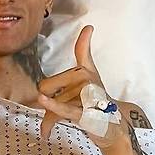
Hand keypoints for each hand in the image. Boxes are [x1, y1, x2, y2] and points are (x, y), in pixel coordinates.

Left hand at [37, 25, 125, 148]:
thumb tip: (69, 55)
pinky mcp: (85, 110)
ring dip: (48, 119)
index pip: (83, 51)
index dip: (85, 39)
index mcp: (86, 71)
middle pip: (47, 86)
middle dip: (45, 102)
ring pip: (52, 103)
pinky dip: (52, 106)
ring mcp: (87, 94)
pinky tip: (42, 100)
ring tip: (53, 125)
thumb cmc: (93, 106)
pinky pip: (63, 108)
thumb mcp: (80, 88)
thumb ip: (66, 78)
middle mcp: (87, 79)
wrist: (112, 127)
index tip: (89, 28)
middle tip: (55, 111)